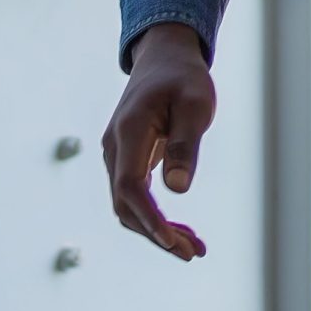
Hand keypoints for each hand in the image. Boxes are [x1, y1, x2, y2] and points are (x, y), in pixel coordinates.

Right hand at [103, 22, 215, 260]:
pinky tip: (180, 231)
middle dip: (157, 233)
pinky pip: (134, 196)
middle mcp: (114, 147)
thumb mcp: (196, 104)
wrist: (165, 57)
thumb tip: (178, 189)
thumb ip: (186, 144)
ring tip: (194, 248)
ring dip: (156, 230)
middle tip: (194, 253)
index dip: (149, 218)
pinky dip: (155, 217)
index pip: (130, 186)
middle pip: (126, 204)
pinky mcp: (126, 159)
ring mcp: (116, 155)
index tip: (173, 242)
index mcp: (129, 131)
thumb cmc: (184, 78)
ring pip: (128, 205)